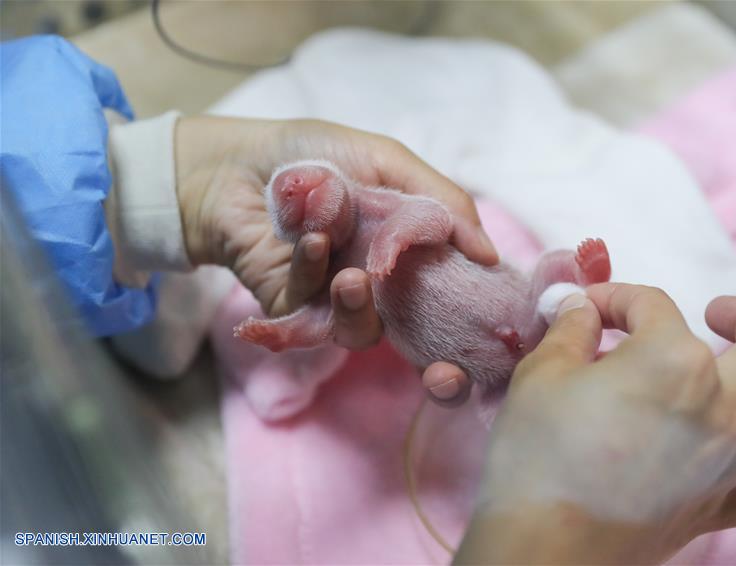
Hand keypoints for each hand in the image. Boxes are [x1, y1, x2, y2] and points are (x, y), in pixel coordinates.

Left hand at [174, 116, 495, 399]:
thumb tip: (491, 256)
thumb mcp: (388, 161)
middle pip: (413, 329)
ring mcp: (335, 301)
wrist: (234, 162)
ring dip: (359, 304)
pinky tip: (308, 240)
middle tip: (429, 336)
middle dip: (426, 341)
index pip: (449, 293)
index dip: (467, 310)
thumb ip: (443, 203)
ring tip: (352, 274)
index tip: (487, 316)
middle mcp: (377, 280)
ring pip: (364, 331)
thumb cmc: (312, 154)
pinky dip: (314, 273)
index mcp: (405, 248)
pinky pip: (313, 317)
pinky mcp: (293, 313)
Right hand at [456, 284, 735, 564]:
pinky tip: (735, 453)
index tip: (589, 310)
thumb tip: (583, 309)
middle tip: (717, 313)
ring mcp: (730, 463)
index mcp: (673, 360)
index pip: (653, 306)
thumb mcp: (541, 373)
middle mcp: (720, 407)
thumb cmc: (538, 454)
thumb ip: (571, 330)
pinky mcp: (719, 509)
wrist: (544, 545)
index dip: (616, 299)